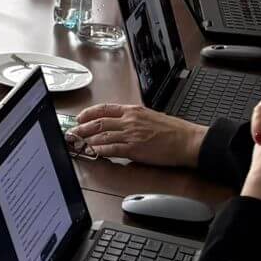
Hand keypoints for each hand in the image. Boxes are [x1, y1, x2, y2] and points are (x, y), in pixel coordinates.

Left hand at [72, 103, 204, 166]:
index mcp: (133, 111)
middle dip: (82, 128)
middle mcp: (129, 120)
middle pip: (98, 123)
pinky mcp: (134, 149)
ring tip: (78, 144)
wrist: (187, 141)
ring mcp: (131, 134)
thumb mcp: (151, 117)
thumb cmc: (175, 131)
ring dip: (87, 140)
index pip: (104, 109)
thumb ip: (134, 119)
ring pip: (101, 136)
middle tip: (72, 132)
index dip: (88, 113)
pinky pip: (111, 149)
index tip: (80, 117)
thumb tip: (122, 123)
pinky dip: (99, 150)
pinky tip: (93, 152)